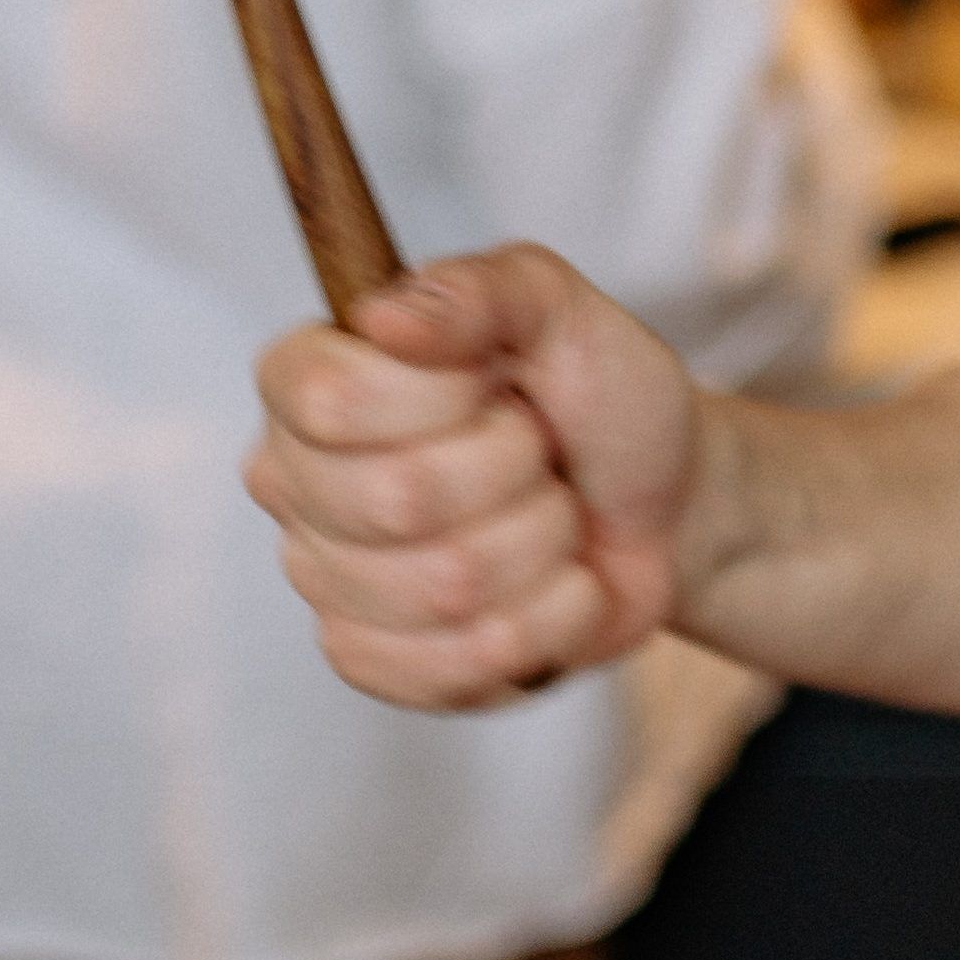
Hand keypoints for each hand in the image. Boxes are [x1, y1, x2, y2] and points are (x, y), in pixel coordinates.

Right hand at [248, 243, 705, 711]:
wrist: (664, 502)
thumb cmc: (597, 398)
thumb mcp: (559, 310)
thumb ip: (477, 292)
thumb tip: (382, 316)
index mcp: (309, 378)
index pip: (330, 399)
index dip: (443, 398)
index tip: (497, 384)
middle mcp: (294, 480)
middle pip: (396, 501)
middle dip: (516, 474)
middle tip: (538, 454)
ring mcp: (325, 578)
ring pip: (443, 588)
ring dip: (542, 548)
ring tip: (551, 517)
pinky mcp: (372, 660)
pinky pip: (448, 667)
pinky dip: (542, 625)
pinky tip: (551, 589)